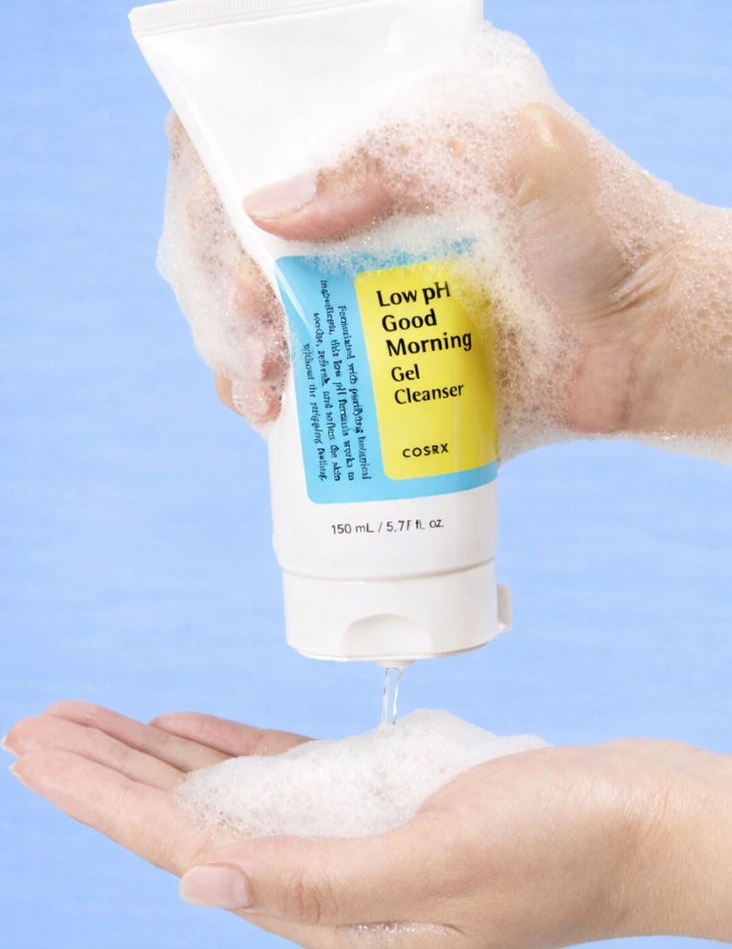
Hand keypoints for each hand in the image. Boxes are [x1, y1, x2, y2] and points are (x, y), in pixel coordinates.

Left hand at [6, 703, 731, 948]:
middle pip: (184, 820)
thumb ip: (321, 885)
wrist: (635, 821)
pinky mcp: (376, 800)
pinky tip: (186, 731)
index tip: (37, 746)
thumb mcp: (442, 869)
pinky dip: (226, 749)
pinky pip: (278, 774)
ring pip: (223, 794)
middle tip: (41, 722)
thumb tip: (203, 884)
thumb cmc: (561, 849)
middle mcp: (322, 878)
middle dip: (107, 771)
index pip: (181, 848)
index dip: (100, 797)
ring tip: (98, 721)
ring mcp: (347, 836)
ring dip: (156, 756)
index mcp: (328, 909)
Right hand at [168, 102, 731, 450]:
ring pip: (245, 302)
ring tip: (259, 387)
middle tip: (254, 330)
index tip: (238, 239)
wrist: (651, 341)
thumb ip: (396, 154)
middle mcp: (355, 206)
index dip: (212, 174)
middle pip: (230, 225)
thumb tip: (266, 209)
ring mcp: (357, 283)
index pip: (254, 125)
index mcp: (381, 133)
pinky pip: (291, 367)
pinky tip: (267, 412)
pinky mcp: (372, 355)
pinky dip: (259, 390)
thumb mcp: (513, 154)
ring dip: (226, 342)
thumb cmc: (605, 233)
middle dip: (216, 280)